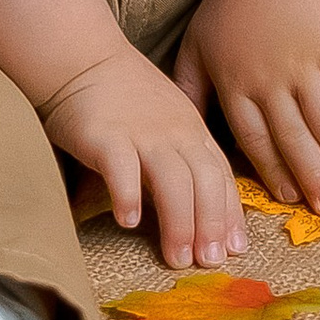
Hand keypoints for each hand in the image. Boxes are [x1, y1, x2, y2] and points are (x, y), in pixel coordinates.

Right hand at [39, 45, 245, 271]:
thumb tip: (200, 210)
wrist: (84, 57)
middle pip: (204, 182)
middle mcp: (174, 133)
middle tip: (210, 262)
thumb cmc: (126, 95)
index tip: (235, 250)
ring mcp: (141, 133)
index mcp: (193, 131)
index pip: (221, 176)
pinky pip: (122, 168)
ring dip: (179, 222)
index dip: (229, 214)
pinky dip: (129, 195)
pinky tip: (128, 221)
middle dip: (211, 225)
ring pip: (172, 181)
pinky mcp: (106, 136)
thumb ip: (185, 157)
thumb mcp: (169, 121)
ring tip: (178, 258)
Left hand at [172, 0, 319, 217]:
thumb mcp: (197, 44)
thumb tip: (184, 132)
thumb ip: (191, 90)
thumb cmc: (232, 1)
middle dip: (313, 179)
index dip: (273, 173)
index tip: (289, 202)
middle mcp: (271, 80)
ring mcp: (307, 63)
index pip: (255, 140)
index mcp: (236, 84)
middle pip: (294, 139)